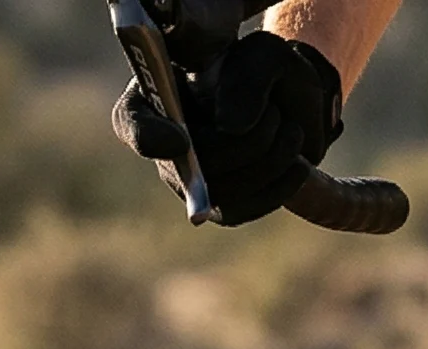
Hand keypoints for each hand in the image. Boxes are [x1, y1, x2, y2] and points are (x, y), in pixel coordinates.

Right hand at [113, 31, 342, 226]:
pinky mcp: (221, 206)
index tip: (181, 138)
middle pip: (190, 165)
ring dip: (268, 163)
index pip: (130, 122)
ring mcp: (190, 180)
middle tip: (277, 115)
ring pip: (220, 193)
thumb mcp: (262, 58)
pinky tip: (297, 166)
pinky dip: (276, 189)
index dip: (149, 137)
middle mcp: (164, 143)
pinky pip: (241, 211)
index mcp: (156, 94)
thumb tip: (231, 129)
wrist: (292, 99)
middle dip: (246, 144)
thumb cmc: (265, 70)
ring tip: (291, 131)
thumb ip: (245, 82)